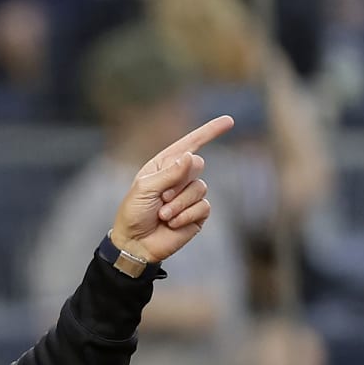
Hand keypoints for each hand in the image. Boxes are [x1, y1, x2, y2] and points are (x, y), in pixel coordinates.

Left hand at [109, 114, 234, 263]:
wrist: (136, 244)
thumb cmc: (134, 213)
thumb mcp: (146, 188)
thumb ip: (170, 172)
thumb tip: (191, 156)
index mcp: (165, 165)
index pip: (190, 144)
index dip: (210, 131)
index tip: (229, 121)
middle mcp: (179, 178)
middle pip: (197, 164)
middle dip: (178, 182)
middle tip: (161, 199)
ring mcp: (190, 196)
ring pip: (200, 188)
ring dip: (179, 203)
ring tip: (163, 215)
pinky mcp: (197, 214)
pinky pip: (203, 206)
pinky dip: (186, 215)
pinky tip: (172, 224)